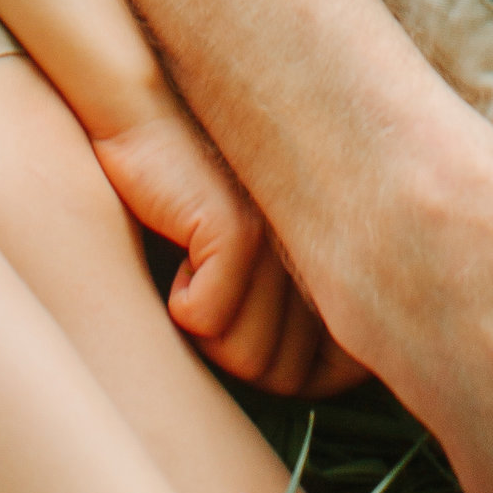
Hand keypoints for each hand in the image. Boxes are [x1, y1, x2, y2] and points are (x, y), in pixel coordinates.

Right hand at [93, 92, 362, 401]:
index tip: (254, 333)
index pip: (341, 371)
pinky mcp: (240, 226)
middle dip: (240, 353)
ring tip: (197, 266)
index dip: (295, 378)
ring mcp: (286, 238)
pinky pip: (207, 321)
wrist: (151, 109)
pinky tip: (179, 247)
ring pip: (249, 359)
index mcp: (341, 251)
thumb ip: (294, 310)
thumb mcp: (262, 254)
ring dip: (207, 332)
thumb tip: (303, 383)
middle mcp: (326, 244)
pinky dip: (181, 304)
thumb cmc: (200, 192)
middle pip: (286, 376)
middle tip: (214, 294)